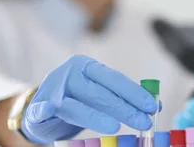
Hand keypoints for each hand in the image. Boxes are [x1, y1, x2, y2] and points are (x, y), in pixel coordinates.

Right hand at [21, 55, 157, 144]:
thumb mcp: (101, 95)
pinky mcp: (38, 106)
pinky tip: (50, 110)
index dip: (134, 93)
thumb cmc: (79, 100)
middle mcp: (70, 74)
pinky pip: (42, 109)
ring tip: (116, 127)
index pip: (114, 79)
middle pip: (100, 93)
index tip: (151, 107)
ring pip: (78, 106)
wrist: (43, 108)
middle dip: (125, 109)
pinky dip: (45, 110)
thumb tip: (155, 105)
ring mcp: (53, 89)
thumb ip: (124, 98)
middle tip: (143, 123)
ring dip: (96, 117)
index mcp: (88, 66)